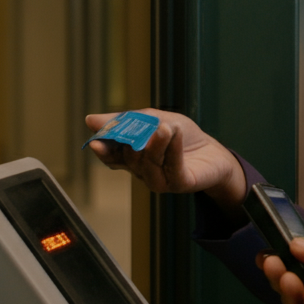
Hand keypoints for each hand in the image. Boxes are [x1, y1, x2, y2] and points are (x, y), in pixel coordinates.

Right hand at [84, 109, 246, 211]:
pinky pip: (171, 166)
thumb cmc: (182, 136)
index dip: (103, 150)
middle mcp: (143, 172)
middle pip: (129, 159)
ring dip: (156, 142)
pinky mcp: (178, 183)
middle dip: (132, 141)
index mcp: (133, 158)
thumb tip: (90, 120)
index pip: (112, 156)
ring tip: (166, 127)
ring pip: (149, 163)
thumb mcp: (153, 120)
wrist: (213, 152)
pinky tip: (175, 133)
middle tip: (138, 127)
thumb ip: (125, 120)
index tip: (97, 142)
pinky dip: (173, 148)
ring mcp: (160, 180)